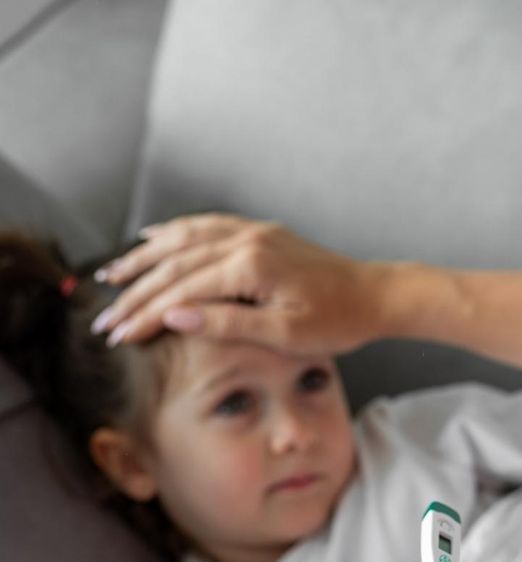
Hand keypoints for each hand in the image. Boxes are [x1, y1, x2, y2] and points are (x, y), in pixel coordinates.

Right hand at [90, 213, 390, 352]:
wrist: (377, 296)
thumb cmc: (339, 321)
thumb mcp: (285, 334)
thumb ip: (227, 323)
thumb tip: (172, 316)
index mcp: (251, 265)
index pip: (182, 291)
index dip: (145, 314)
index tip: (116, 335)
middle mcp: (247, 240)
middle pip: (176, 263)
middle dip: (136, 291)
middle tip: (104, 318)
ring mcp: (254, 232)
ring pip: (185, 238)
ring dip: (146, 257)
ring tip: (113, 274)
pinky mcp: (263, 234)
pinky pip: (208, 226)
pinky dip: (176, 232)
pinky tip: (156, 238)